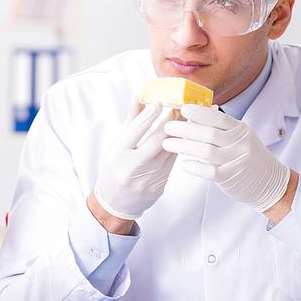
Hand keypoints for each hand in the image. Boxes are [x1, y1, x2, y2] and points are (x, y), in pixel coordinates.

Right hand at [94, 99, 179, 219]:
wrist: (116, 203)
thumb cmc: (114, 169)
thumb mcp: (115, 145)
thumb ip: (130, 122)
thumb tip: (139, 97)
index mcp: (118, 155)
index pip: (136, 130)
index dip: (150, 114)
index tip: (160, 102)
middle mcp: (133, 167)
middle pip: (157, 139)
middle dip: (170, 121)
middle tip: (180, 107)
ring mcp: (147, 179)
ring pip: (169, 151)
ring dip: (179, 134)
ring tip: (186, 120)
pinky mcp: (159, 186)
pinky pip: (172, 163)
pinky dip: (177, 149)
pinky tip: (183, 139)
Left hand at [162, 104, 290, 211]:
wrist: (270, 182)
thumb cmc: (249, 157)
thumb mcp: (241, 137)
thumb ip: (222, 128)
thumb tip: (195, 114)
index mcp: (240, 130)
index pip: (218, 117)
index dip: (199, 112)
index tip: (183, 108)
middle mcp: (239, 144)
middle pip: (208, 133)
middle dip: (185, 129)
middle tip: (168, 127)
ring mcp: (235, 161)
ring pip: (205, 151)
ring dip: (183, 146)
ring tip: (167, 144)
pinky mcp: (230, 177)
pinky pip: (209, 171)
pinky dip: (194, 166)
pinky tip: (183, 164)